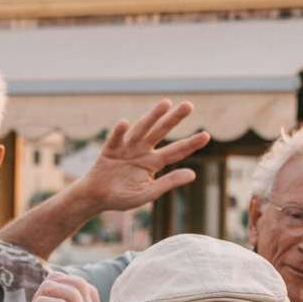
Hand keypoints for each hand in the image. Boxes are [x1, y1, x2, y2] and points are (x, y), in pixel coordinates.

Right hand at [72, 100, 210, 212]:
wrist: (96, 198)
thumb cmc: (122, 197)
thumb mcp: (148, 193)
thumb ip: (169, 183)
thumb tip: (193, 174)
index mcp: (153, 163)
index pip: (176, 151)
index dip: (190, 143)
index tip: (206, 135)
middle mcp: (142, 151)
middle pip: (161, 132)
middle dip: (174, 118)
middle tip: (189, 105)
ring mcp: (126, 148)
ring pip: (141, 129)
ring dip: (152, 116)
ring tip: (165, 103)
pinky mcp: (109, 150)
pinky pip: (115, 139)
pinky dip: (120, 132)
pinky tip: (125, 122)